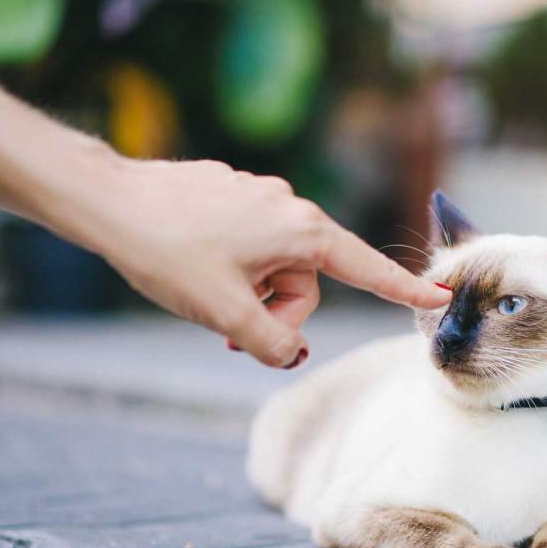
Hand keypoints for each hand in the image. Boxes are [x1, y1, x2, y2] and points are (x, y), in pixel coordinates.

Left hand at [84, 157, 450, 367]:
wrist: (108, 201)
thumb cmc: (168, 253)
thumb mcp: (225, 313)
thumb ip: (269, 343)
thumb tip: (289, 352)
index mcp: (301, 231)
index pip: (364, 269)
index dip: (401, 289)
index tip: (439, 298)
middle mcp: (289, 206)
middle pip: (307, 281)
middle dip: (276, 313)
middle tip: (230, 335)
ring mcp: (258, 197)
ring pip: (275, 265)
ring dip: (250, 295)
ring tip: (206, 303)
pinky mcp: (230, 195)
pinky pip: (250, 245)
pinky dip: (233, 270)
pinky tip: (192, 269)